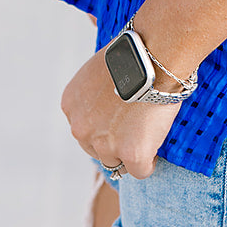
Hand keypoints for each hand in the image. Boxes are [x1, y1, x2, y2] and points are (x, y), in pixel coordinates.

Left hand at [60, 50, 180, 178]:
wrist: (153, 56)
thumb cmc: (133, 54)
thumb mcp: (99, 69)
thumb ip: (96, 92)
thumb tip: (106, 96)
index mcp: (71, 104)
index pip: (84, 128)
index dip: (104, 125)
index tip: (119, 118)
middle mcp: (81, 128)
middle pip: (96, 148)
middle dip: (113, 141)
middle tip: (135, 127)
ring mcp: (105, 144)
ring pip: (116, 163)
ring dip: (129, 153)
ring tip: (147, 135)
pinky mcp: (132, 155)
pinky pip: (140, 171)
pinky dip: (149, 163)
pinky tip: (156, 148)